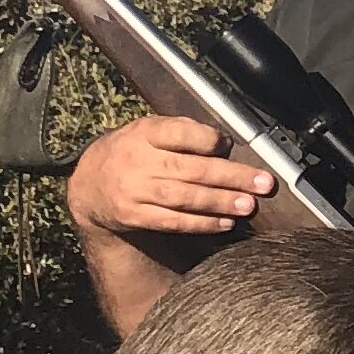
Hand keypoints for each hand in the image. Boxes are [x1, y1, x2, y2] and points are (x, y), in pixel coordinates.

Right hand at [69, 114, 278, 240]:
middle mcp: (138, 160)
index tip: (230, 144)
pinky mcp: (134, 216)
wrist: (90, 183)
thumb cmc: (133, 151)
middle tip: (262, 184)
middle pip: (190, 169)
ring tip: (248, 205)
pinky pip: (173, 221)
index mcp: (145, 132)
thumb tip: (225, 143)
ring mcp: (134, 190)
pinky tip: (224, 223)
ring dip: (221, 203)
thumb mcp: (149, 130)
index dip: (207, 139)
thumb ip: (184, 133)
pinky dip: (201, 223)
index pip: (179, 132)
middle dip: (231, 177)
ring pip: (184, 198)